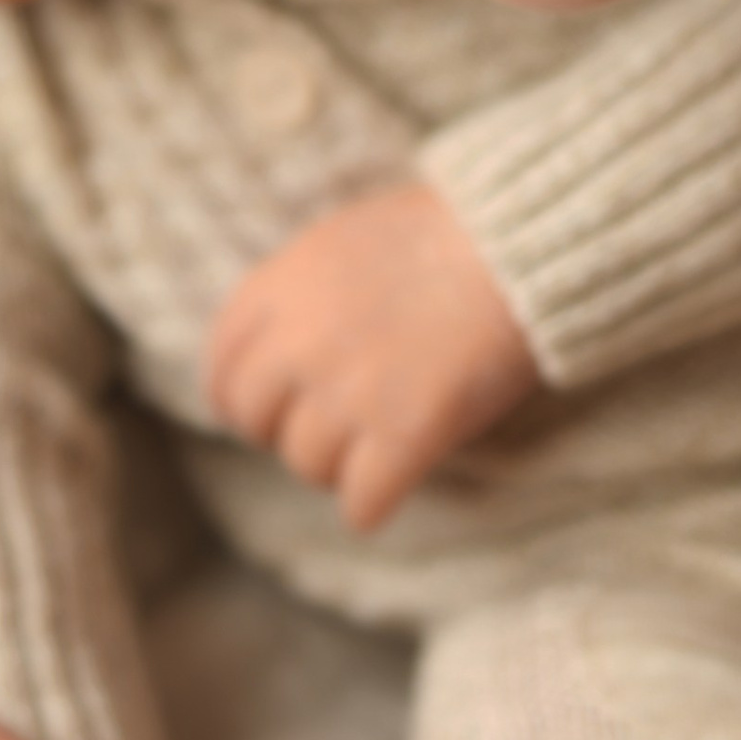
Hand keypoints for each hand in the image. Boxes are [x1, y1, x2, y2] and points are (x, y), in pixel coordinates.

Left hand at [205, 178, 540, 528]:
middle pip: (255, 424)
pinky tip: (394, 483)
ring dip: (339, 465)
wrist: (519, 244)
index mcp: (279, 288)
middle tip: (329, 429)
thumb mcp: (342, 242)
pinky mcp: (403, 436)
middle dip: (287, 431)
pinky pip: (360, 504)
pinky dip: (374, 503)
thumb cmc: (442, 234)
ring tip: (376, 444)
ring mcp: (349, 394)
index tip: (268, 410)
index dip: (242, 398)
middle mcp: (299, 344)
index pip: (221, 368)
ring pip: (307, 468)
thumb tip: (269, 356)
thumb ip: (295, 295)